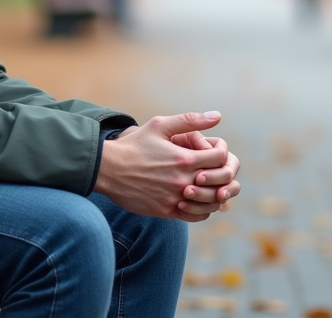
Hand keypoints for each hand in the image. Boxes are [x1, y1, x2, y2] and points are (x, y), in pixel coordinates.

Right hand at [95, 112, 228, 222]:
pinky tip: (197, 200)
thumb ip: (190, 121)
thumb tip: (218, 115)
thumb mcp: (160, 125)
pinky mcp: (166, 211)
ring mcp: (175, 198)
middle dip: (221, 174)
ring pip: (211, 202)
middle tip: (214, 170)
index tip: (213, 153)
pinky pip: (195, 216)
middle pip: (220, 181)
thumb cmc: (135, 145)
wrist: (108, 169)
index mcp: (184, 158)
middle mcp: (183, 180)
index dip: (222, 154)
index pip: (221, 158)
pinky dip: (202, 209)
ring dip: (215, 193)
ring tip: (209, 185)